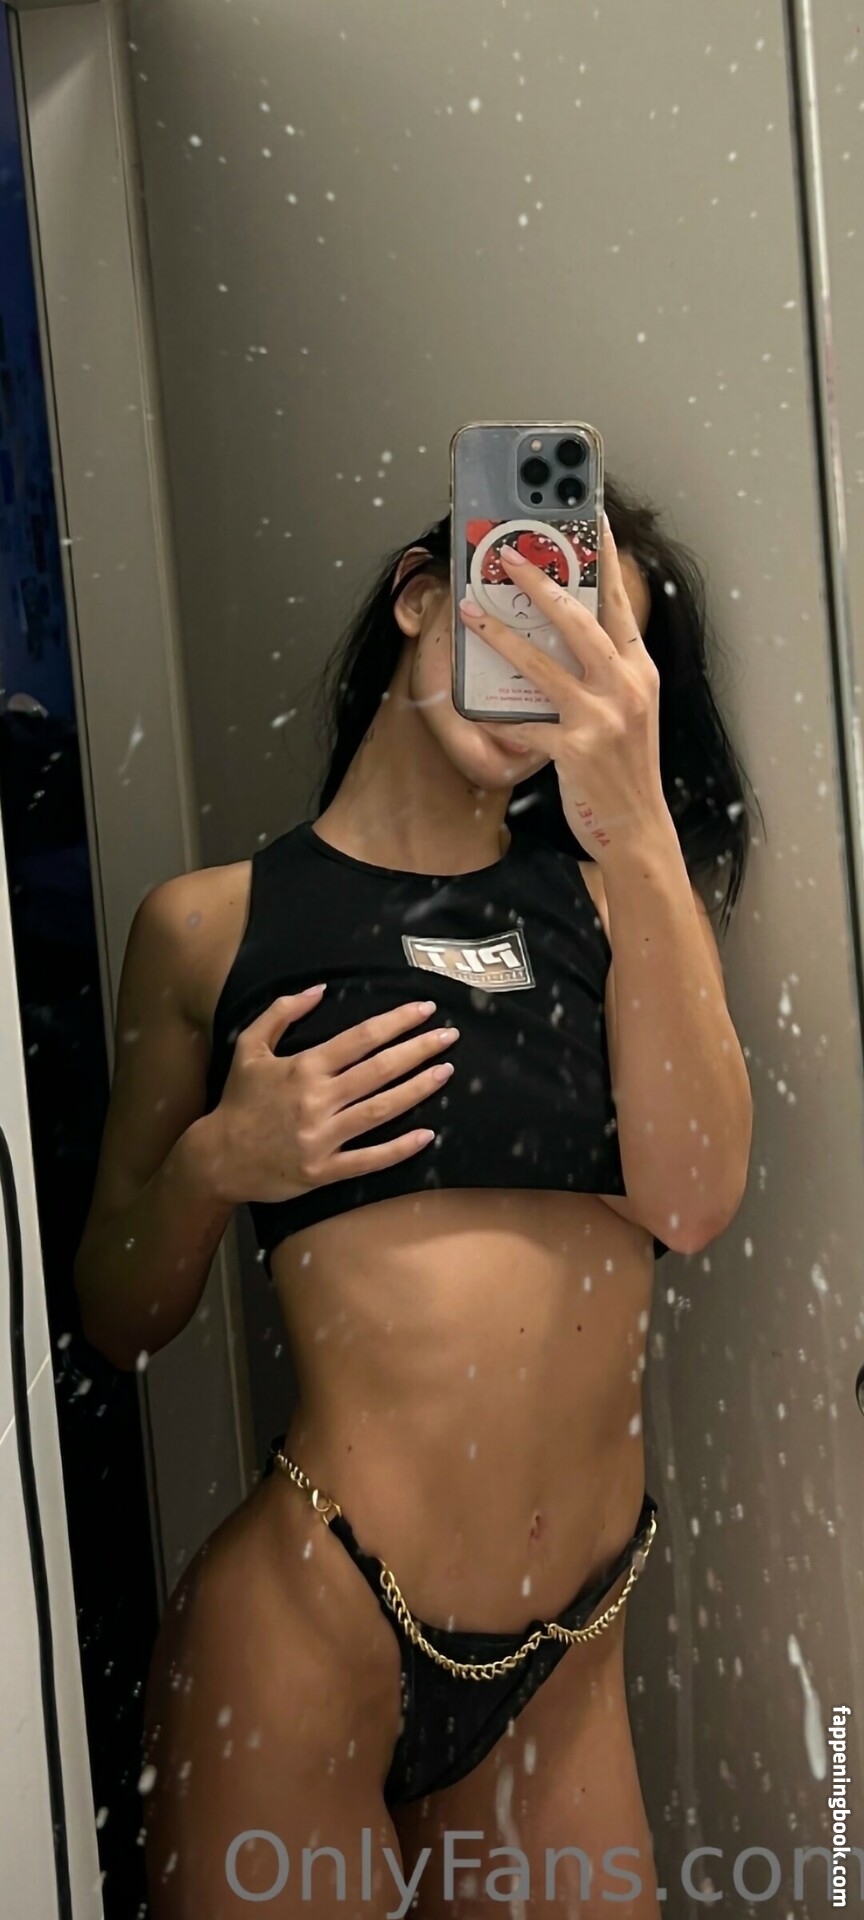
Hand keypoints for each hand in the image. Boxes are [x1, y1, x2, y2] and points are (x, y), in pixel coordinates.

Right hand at [204, 987, 457, 1205]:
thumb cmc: (239, 1100)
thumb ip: (282, 1013)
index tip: (425, 1010)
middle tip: (449, 1036)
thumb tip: (319, 989)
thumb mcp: (249, 1047)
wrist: (217, 1157)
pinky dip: (399, 1148)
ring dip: (417, 1090)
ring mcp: (322, 1137)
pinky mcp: (324, 1170)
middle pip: (379, 1070)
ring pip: (380, 1110)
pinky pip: (368, 1159)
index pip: (360, 1038)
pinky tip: (427, 1134)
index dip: (396, 1021)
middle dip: (419, 1049)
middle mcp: (316, 1100)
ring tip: (446, 1072)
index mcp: (303, 1067)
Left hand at [459, 514, 667, 864]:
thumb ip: (608, 671)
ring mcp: (601, 718)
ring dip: (499, 634)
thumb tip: (565, 634)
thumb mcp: (632, 709)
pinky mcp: (575, 749)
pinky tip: (472, 707)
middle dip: (538, 582)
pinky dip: (495, 717)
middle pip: (577, 619)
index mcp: (641, 671)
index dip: (605, 558)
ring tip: (469, 612)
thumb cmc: (627, 768)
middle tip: (506, 557)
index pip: (621, 603)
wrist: (637, 828)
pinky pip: (522, 724)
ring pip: (541, 663)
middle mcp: (625, 687)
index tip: (589, 520)